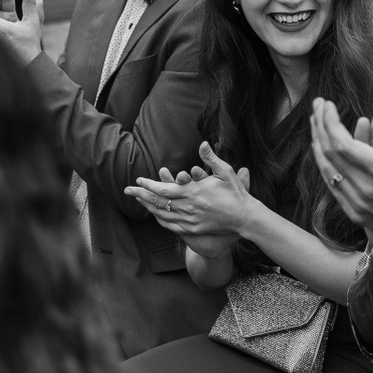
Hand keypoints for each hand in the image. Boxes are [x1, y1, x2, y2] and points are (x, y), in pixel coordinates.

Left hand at [125, 142, 256, 235]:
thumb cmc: (236, 193)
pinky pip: (171, 225)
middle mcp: (189, 207)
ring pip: (163, 214)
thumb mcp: (226, 172)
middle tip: (128, 190)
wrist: (244, 217)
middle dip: (141, 195)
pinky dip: (160, 219)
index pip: (164, 189)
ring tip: (138, 200)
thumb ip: (211, 158)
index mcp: (194, 192)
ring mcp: (190, 219)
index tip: (139, 179)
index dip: (149, 185)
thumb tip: (203, 143)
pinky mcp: (194, 229)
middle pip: (158, 202)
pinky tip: (155, 215)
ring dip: (148, 207)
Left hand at [310, 98, 372, 259]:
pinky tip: (322, 151)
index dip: (331, 121)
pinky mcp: (358, 214)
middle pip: (330, 154)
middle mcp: (367, 189)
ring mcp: (359, 204)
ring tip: (316, 122)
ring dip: (318, 143)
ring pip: (327, 170)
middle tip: (318, 105)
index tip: (327, 104)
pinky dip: (326, 164)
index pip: (343, 143)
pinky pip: (333, 185)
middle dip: (321, 125)